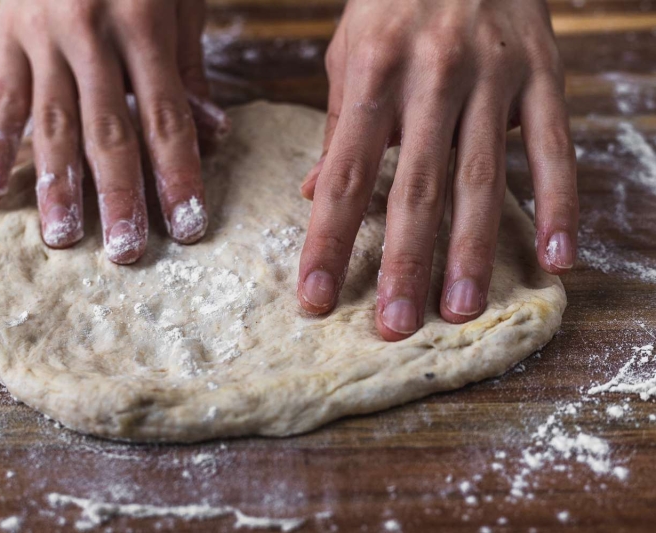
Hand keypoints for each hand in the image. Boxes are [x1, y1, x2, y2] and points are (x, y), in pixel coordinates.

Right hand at [0, 0, 228, 263]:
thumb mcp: (181, 2)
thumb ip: (189, 70)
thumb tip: (211, 134)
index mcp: (143, 22)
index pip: (167, 118)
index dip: (178, 176)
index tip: (187, 229)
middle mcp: (89, 31)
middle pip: (108, 130)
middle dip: (119, 195)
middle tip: (125, 252)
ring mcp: (41, 34)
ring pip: (50, 122)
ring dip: (56, 186)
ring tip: (62, 239)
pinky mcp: (5, 36)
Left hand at [296, 0, 577, 339]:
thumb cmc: (394, 1)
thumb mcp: (350, 52)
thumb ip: (339, 123)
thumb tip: (315, 192)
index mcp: (374, 74)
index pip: (346, 174)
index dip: (329, 240)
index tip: (316, 298)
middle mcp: (433, 77)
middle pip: (417, 187)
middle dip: (405, 262)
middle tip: (396, 326)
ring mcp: (493, 77)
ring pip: (482, 177)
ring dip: (472, 250)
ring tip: (460, 309)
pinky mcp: (543, 74)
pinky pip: (555, 148)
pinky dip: (559, 205)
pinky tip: (556, 258)